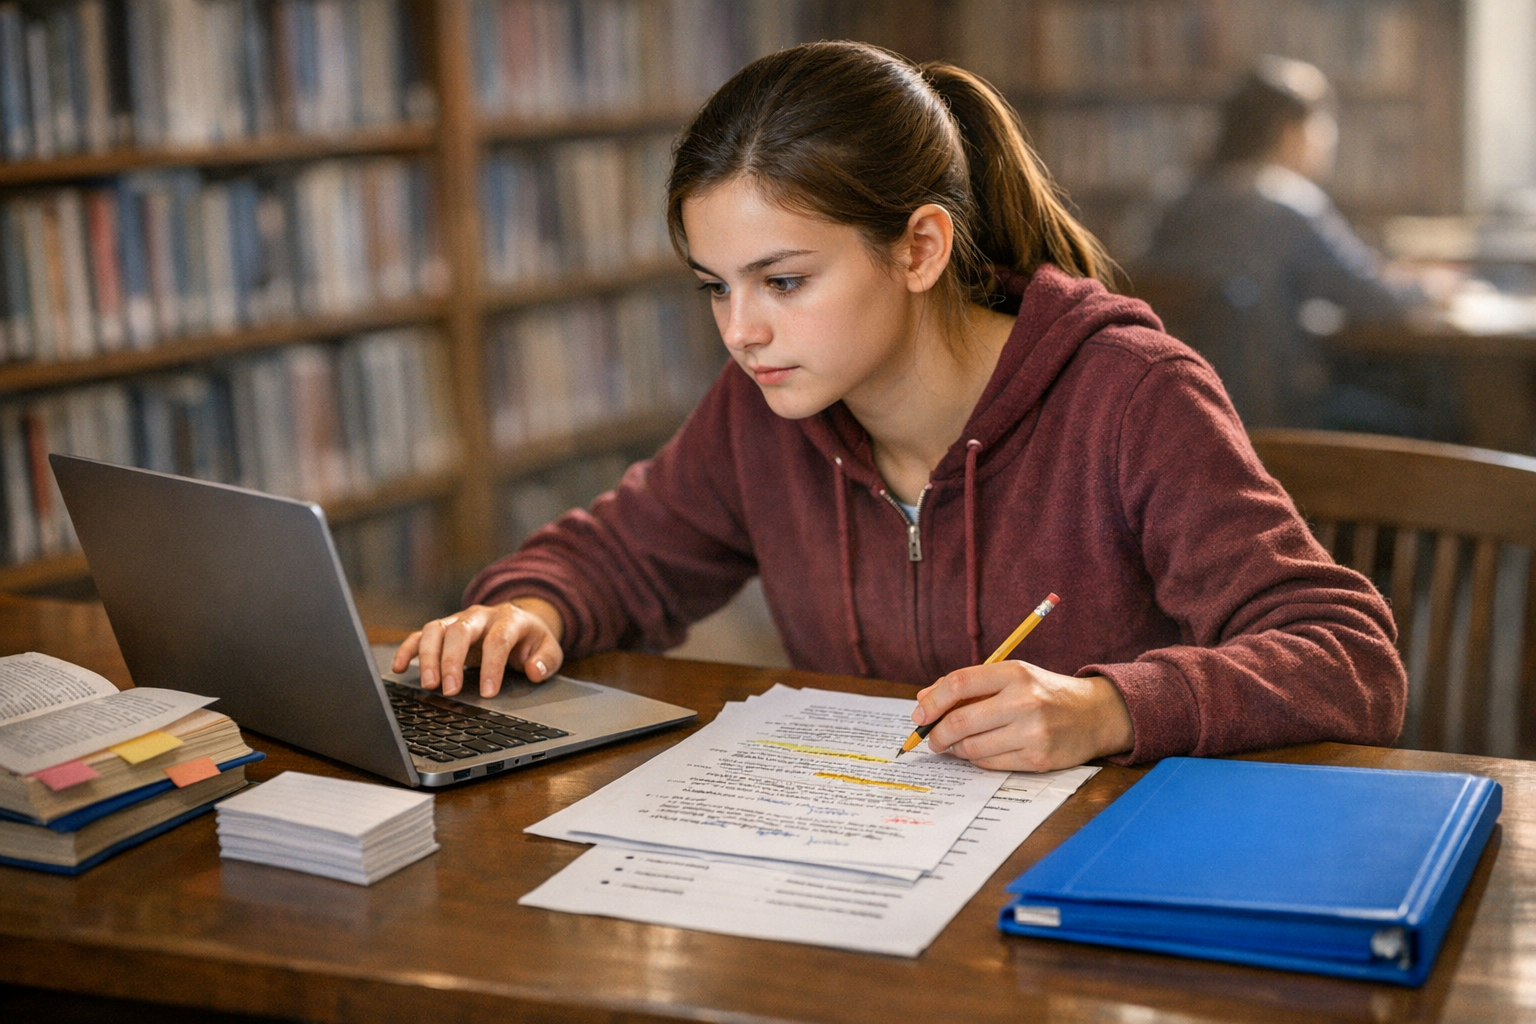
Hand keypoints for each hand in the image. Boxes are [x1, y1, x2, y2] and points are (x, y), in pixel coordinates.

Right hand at [391, 598, 564, 698]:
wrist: (520, 622)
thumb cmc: (531, 641)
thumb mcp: (549, 649)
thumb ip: (546, 661)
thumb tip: (533, 671)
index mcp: (509, 619)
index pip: (497, 640)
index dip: (491, 666)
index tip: (487, 693)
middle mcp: (480, 616)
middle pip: (461, 632)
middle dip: (452, 661)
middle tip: (448, 691)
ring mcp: (458, 619)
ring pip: (436, 630)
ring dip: (428, 656)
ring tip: (428, 685)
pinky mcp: (443, 628)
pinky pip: (420, 634)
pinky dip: (407, 649)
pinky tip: (399, 667)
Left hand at [911, 661, 1133, 770]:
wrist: (1095, 714)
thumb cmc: (1044, 693)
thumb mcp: (1012, 677)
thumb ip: (969, 686)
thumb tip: (922, 700)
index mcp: (1015, 673)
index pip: (959, 683)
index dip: (932, 701)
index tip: (919, 714)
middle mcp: (1024, 701)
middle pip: (960, 721)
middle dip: (937, 733)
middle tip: (930, 739)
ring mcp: (1033, 732)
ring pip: (972, 747)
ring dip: (956, 749)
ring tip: (954, 745)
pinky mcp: (1038, 759)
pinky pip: (991, 764)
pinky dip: (976, 760)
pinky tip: (977, 752)